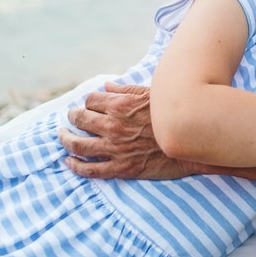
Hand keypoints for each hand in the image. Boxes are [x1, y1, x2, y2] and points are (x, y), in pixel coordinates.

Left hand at [63, 84, 192, 180]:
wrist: (193, 141)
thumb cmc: (174, 115)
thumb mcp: (152, 95)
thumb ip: (126, 91)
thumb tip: (106, 86)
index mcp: (120, 105)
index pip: (91, 100)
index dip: (89, 102)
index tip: (89, 105)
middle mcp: (113, 126)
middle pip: (80, 119)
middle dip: (72, 117)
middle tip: (70, 118)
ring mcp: (115, 148)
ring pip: (78, 144)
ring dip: (66, 139)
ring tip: (62, 136)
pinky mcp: (121, 168)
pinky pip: (91, 169)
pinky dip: (75, 166)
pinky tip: (68, 162)